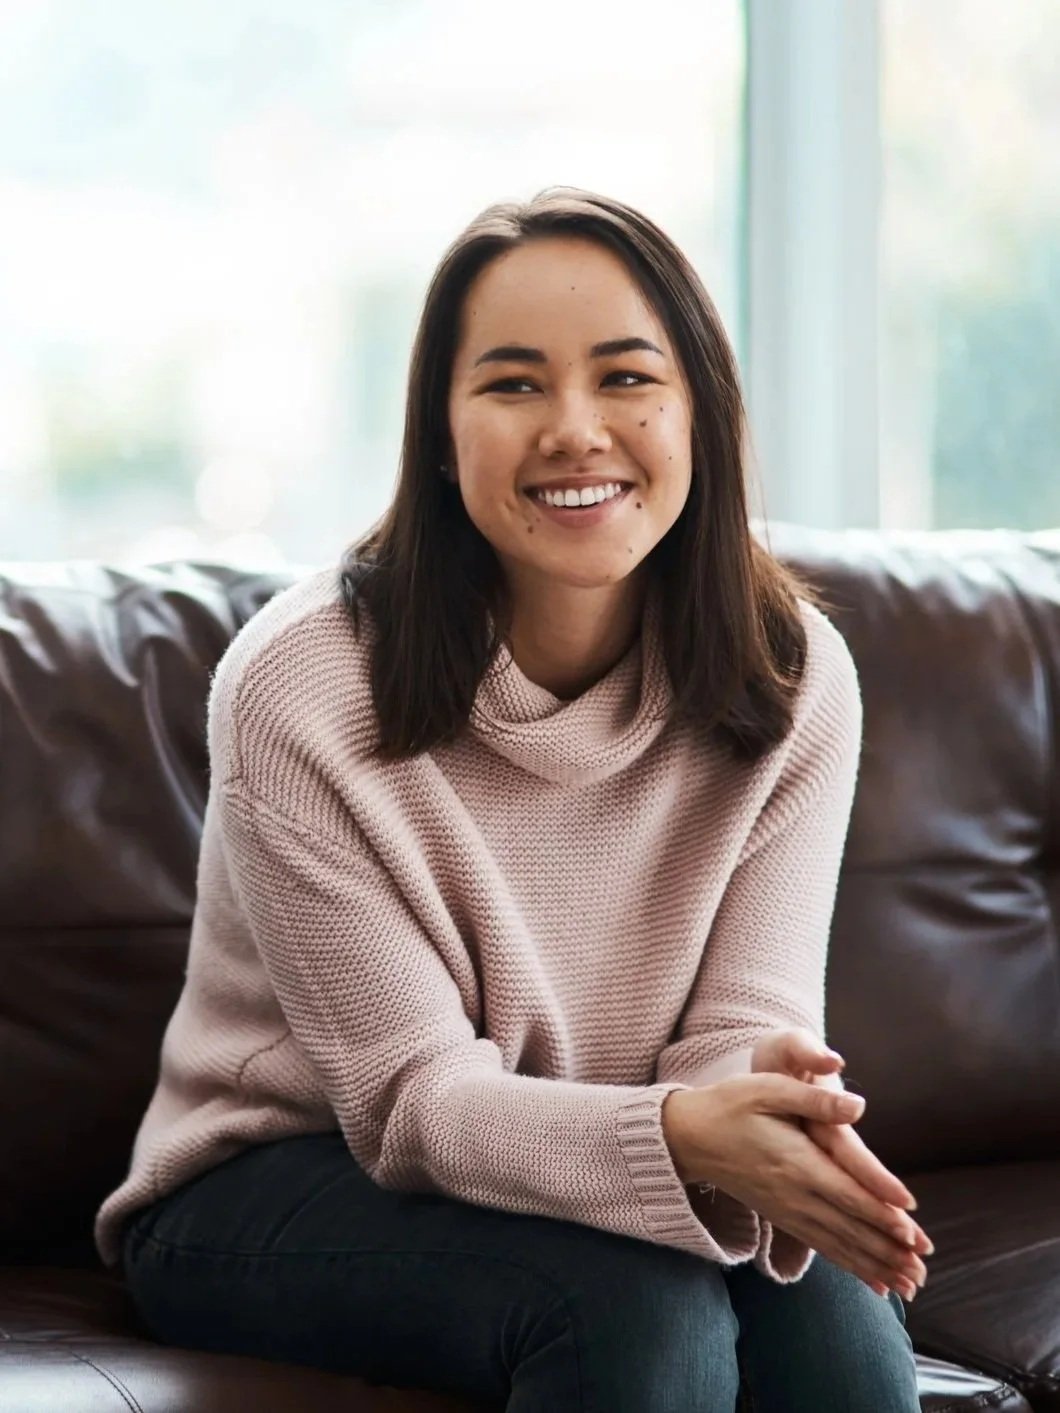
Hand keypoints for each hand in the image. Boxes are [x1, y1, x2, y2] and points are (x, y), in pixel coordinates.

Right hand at [750, 1027, 933, 1295]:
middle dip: (888, 1248)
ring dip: (876, 1264)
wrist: (689, 1138)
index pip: (845, 1192)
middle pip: (849, 1226)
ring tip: (911, 1284)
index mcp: (795, 1161)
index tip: (911, 1228)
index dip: (879, 1210)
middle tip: (924, 1267)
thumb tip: (859, 1106)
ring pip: (839, 1244)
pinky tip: (876, 1283)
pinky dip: (852, 1266)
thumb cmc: (730, 1105)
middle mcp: (794, 1194)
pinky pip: (823, 1247)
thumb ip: (815, 1100)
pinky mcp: (783, 1218)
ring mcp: (787, 1210)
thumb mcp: (768, 1089)